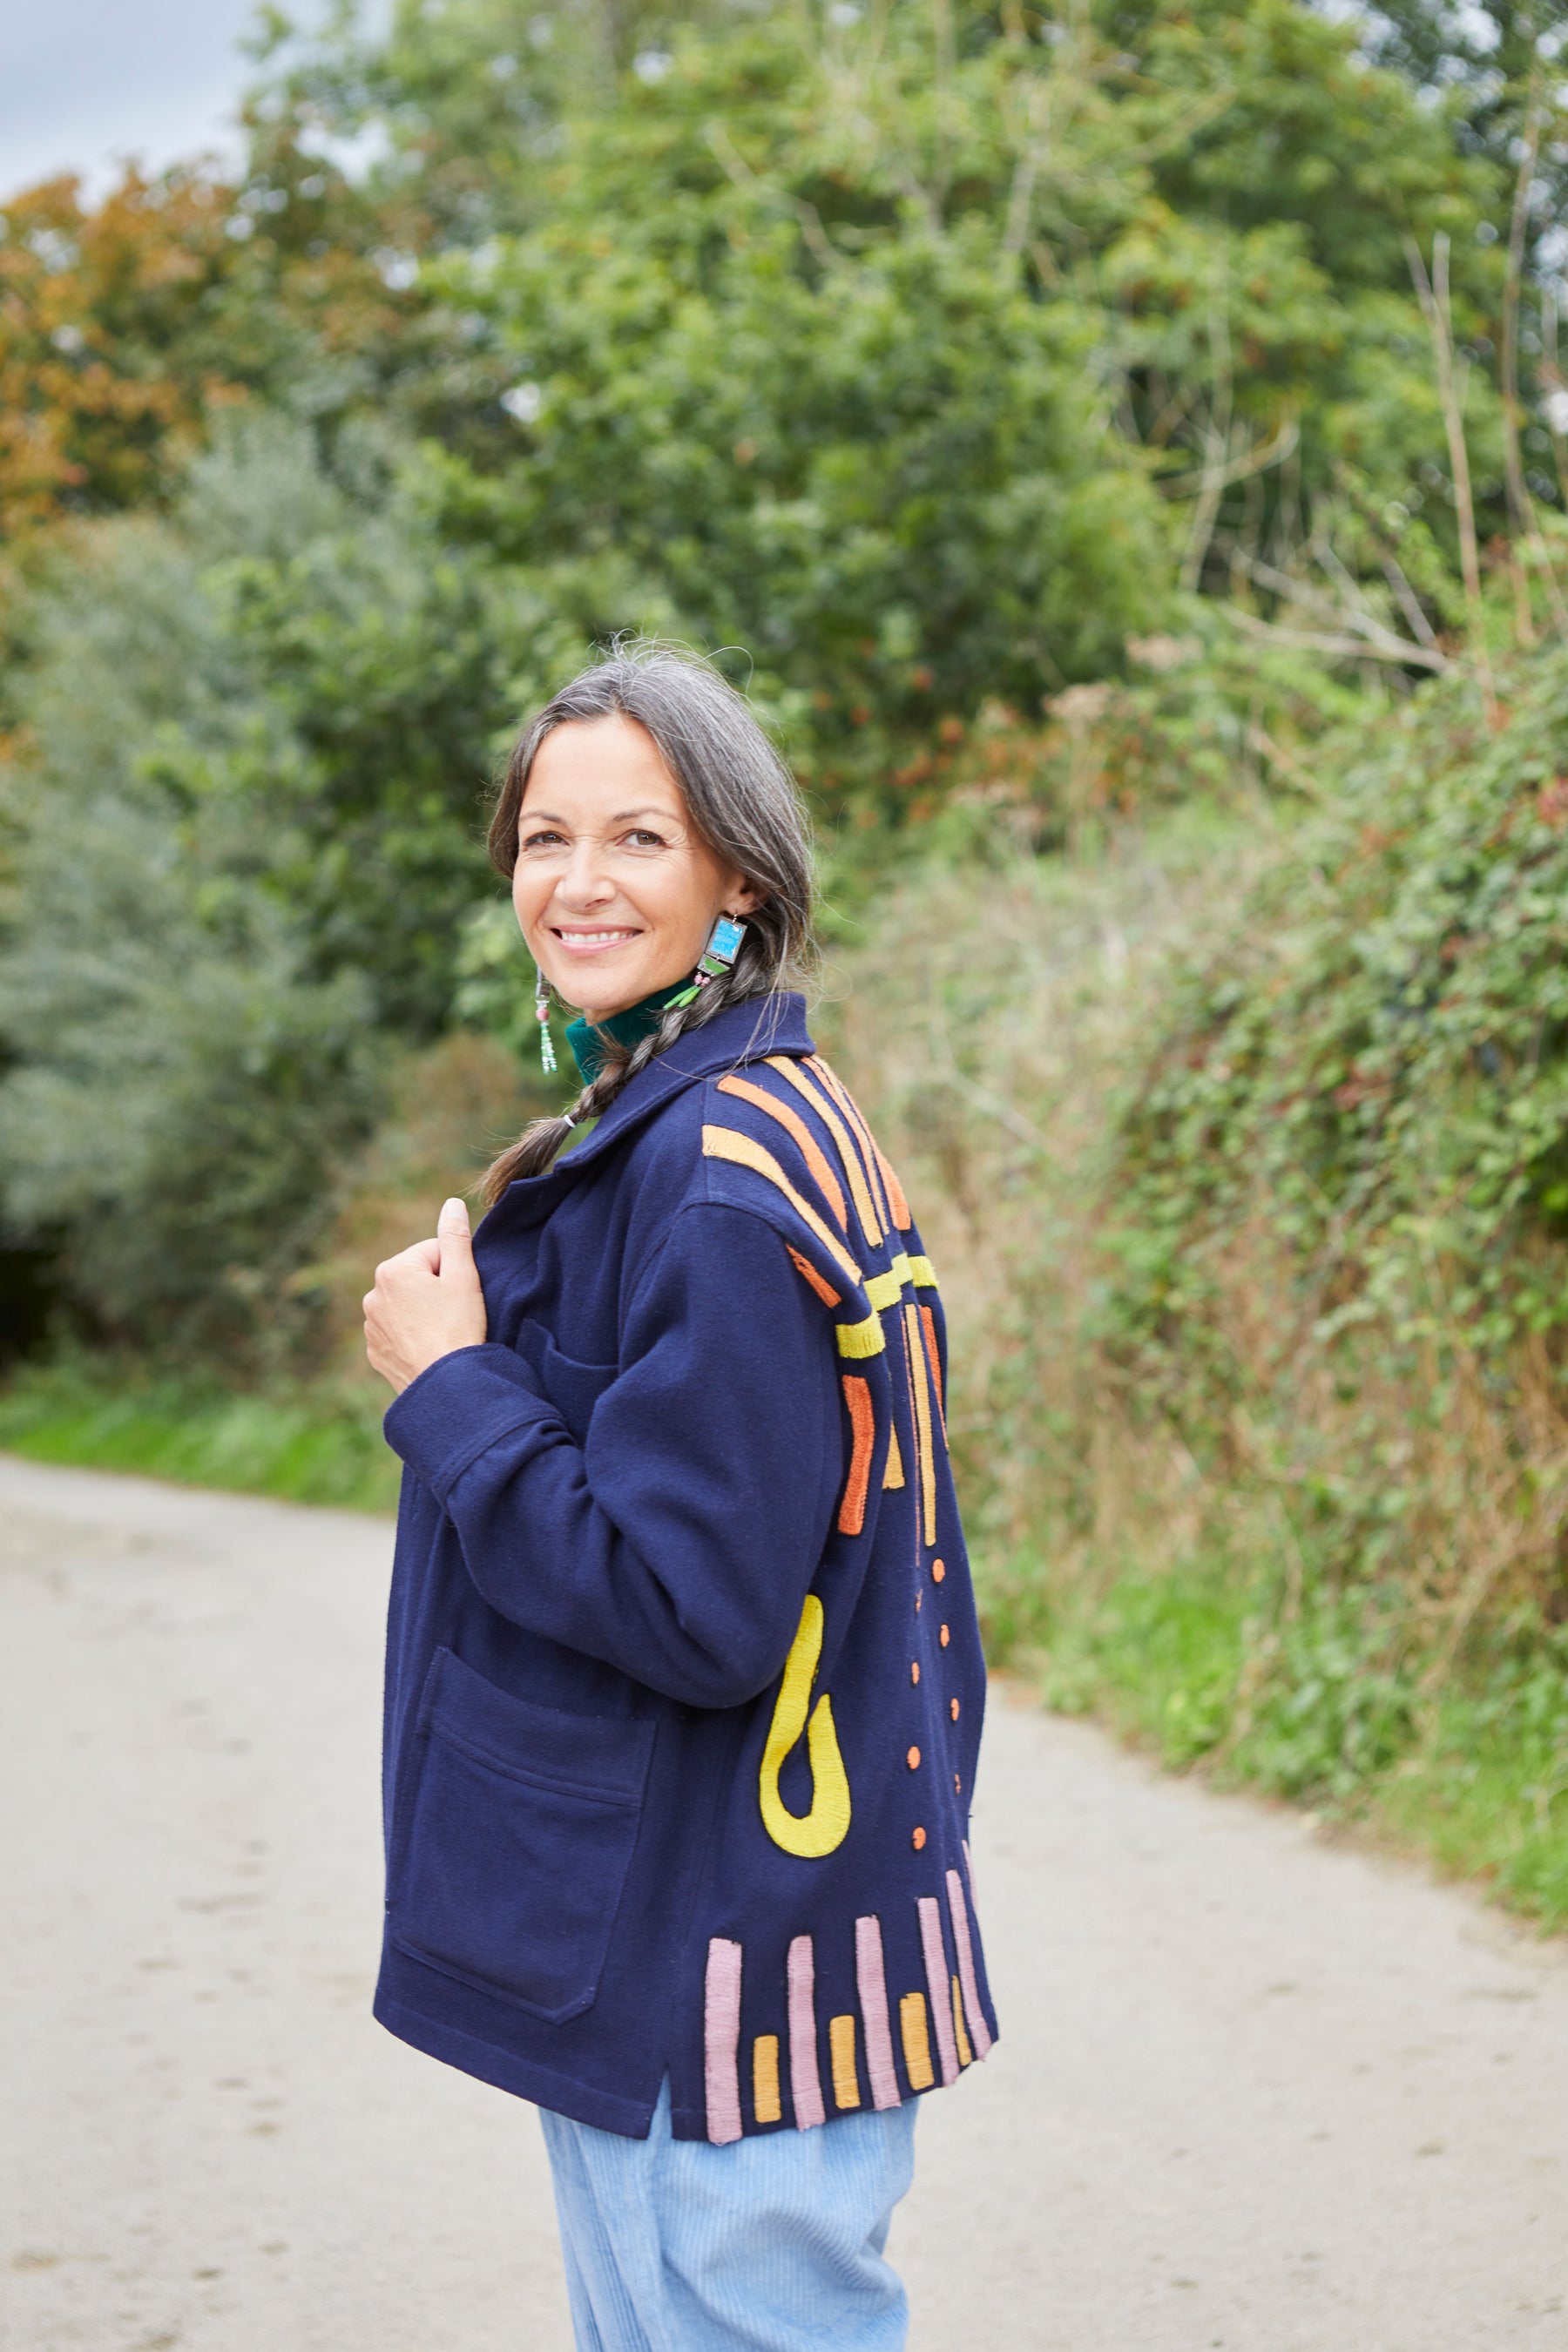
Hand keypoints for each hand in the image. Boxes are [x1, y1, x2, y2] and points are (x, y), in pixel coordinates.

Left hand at [363, 1197, 488, 1394]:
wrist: (446, 1386)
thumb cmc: (459, 1328)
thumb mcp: (464, 1277)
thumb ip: (456, 1236)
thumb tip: (452, 1204)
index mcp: (392, 1269)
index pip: (433, 1253)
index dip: (455, 1271)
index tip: (462, 1295)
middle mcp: (372, 1295)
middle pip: (417, 1279)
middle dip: (436, 1291)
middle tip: (455, 1315)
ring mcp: (370, 1326)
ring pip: (406, 1306)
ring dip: (423, 1313)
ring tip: (442, 1333)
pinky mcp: (375, 1352)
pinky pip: (397, 1332)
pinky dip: (412, 1336)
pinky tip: (429, 1348)